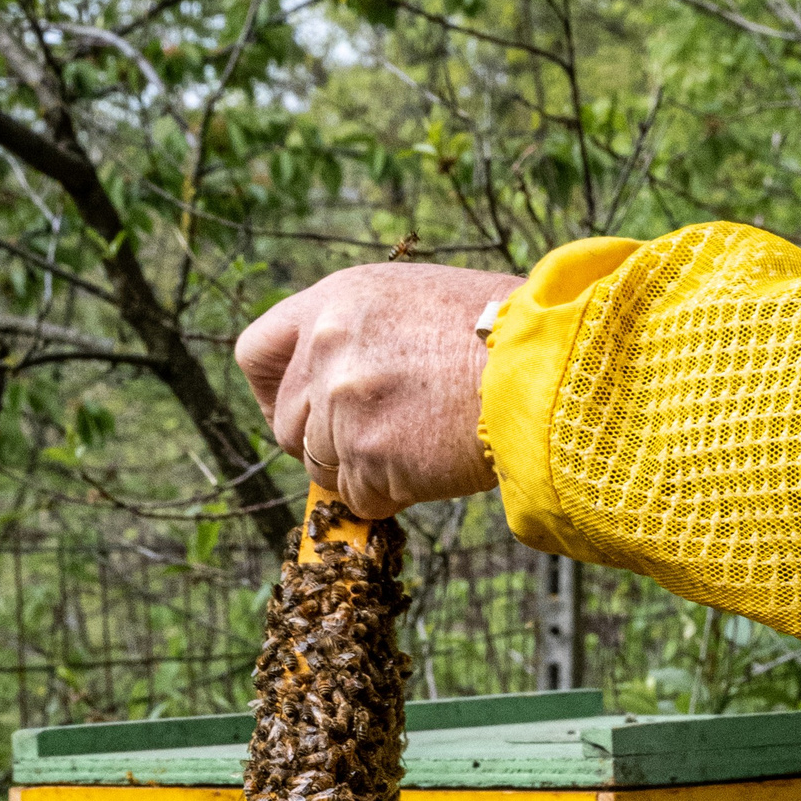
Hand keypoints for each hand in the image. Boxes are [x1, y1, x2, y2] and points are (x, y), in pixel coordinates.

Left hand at [234, 263, 521, 519]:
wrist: (546, 364)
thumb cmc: (500, 334)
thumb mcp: (414, 303)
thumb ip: (358, 336)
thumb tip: (327, 388)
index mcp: (334, 301)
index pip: (255, 354)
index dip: (270, 395)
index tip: (296, 414)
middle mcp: (328, 347)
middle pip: (287, 426)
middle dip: (324, 445)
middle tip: (380, 441)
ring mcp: (345, 403)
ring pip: (322, 470)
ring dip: (365, 472)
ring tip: (421, 444)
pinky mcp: (370, 455)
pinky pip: (362, 499)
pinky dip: (394, 496)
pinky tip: (434, 465)